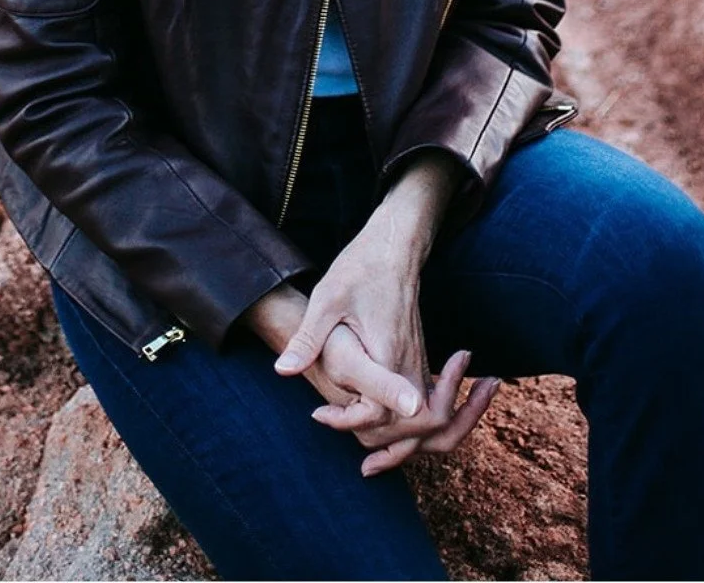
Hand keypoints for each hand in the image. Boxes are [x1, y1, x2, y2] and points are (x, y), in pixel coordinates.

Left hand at [272, 151, 498, 471]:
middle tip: (349, 449)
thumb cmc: (361, 268)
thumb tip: (282, 370)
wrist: (395, 245)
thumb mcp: (328, 299)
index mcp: (388, 354)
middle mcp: (409, 363)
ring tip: (368, 456)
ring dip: (399, 441)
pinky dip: (404, 423)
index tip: (318, 414)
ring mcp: (418, 361)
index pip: (379, 412)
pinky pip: (419, 403)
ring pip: (421, 419)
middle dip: (384, 449)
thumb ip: (309, 339)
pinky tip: (373, 423)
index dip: (346, 422)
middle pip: (409, 427)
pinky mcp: (417, 356)